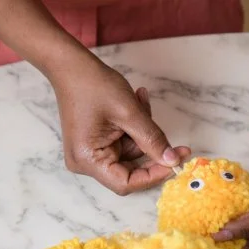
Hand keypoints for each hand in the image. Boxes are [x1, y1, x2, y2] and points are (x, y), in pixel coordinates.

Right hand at [51, 55, 190, 194]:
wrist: (70, 64)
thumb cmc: (92, 85)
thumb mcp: (130, 113)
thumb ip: (153, 140)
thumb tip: (172, 161)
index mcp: (88, 160)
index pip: (126, 183)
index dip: (154, 175)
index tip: (175, 162)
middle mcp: (85, 162)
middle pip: (130, 169)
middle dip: (151, 150)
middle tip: (178, 144)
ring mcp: (90, 153)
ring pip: (130, 153)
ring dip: (142, 131)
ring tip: (141, 101)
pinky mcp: (95, 144)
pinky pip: (123, 143)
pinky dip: (133, 127)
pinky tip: (135, 102)